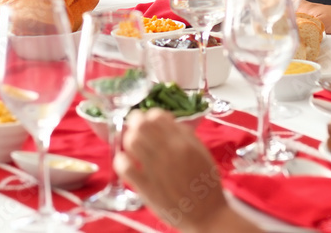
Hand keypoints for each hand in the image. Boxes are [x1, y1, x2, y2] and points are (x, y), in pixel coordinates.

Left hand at [115, 109, 255, 231]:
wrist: (208, 216)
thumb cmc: (205, 184)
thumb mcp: (202, 153)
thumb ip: (185, 135)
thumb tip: (167, 120)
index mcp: (184, 143)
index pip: (157, 115)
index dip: (149, 116)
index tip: (149, 122)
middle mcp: (170, 153)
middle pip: (141, 125)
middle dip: (134, 123)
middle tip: (134, 129)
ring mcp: (157, 170)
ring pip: (131, 141)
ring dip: (128, 140)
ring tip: (132, 147)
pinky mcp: (146, 188)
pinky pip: (125, 167)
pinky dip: (122, 160)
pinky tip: (127, 163)